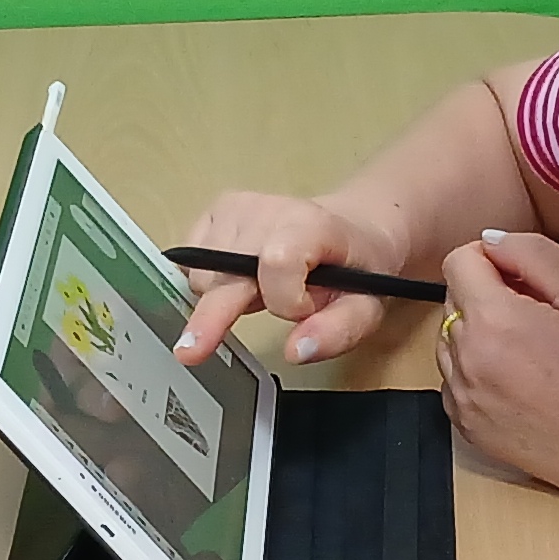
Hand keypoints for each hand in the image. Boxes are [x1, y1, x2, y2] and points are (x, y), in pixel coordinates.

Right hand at [172, 192, 409, 366]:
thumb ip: (338, 331)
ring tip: (258, 293)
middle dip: (212, 314)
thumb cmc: (357, 270)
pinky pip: (193, 261)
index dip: (284, 299)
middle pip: (225, 270)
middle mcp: (269, 209)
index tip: (303, 312)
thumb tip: (295, 352)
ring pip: (206, 273)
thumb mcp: (366, 307)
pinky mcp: (218, 210)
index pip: (278, 261)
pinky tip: (236, 280)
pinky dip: (209, 281)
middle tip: (192, 351)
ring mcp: (239, 207)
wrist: (354, 227)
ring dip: (224, 297)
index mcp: (311, 226)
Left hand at [437, 231, 558, 495]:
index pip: (457, 260)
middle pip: (452, 299)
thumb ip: (531, 252)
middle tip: (538, 315)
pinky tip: (519, 381)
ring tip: (530, 351)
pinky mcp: (468, 428)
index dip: (493, 259)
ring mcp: (461, 398)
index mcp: (490, 318)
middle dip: (487, 295)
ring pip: (450, 341)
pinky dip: (476, 373)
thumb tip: (491, 241)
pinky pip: (455, 382)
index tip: (526, 278)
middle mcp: (463, 358)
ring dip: (479, 334)